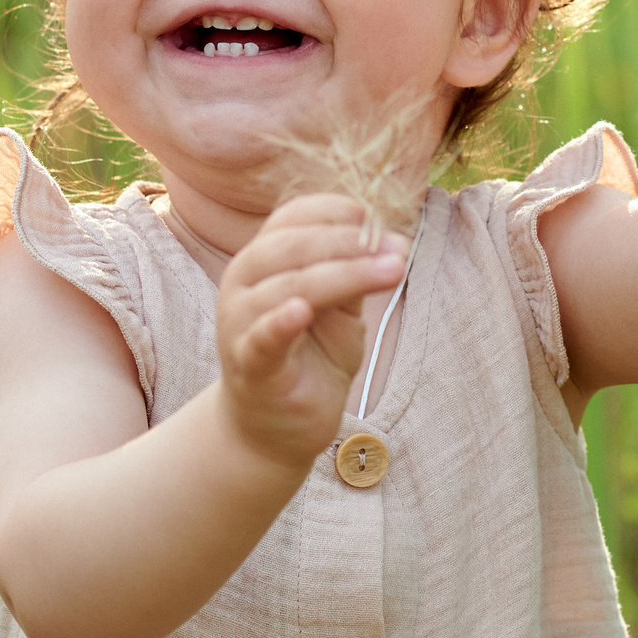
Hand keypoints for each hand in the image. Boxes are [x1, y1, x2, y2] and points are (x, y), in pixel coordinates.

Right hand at [213, 196, 405, 473]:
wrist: (279, 424)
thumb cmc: (311, 356)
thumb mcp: (341, 308)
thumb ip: (357, 274)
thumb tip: (397, 242)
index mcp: (263, 257)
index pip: (294, 217)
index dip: (338, 214)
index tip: (380, 223)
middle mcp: (242, 281)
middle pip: (293, 247)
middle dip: (350, 243)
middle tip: (398, 251)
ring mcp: (239, 322)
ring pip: (288, 287)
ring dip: (344, 275)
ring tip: (391, 272)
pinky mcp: (248, 365)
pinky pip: (261, 339)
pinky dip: (278, 323)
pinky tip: (301, 311)